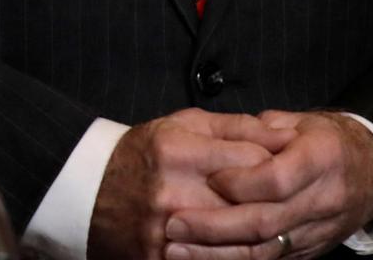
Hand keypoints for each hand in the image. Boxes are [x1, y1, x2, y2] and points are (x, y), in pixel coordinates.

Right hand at [88, 109, 292, 259]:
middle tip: (285, 198)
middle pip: (249, 202)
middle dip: (273, 201)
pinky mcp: (162, 259)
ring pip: (238, 240)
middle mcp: (172, 192)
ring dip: (259, 233)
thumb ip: (236, 128)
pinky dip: (234, 253)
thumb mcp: (182, 126)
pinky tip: (241, 243)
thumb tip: (286, 135)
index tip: (285, 165)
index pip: (253, 160)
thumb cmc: (142, 154)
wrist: (87, 192)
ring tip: (268, 222)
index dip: (277, 163)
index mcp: (178, 151)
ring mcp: (167, 232)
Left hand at [164, 111, 372, 259]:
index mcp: (320, 159)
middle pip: (265, 222)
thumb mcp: (299, 122)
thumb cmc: (326, 141)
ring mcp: (316, 232)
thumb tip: (222, 138)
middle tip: (174, 224)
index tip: (208, 179)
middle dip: (215, 226)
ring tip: (176, 250)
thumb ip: (259, 129)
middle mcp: (321, 200)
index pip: (276, 179)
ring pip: (265, 250)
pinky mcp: (308, 252)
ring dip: (217, 254)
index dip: (240, 182)